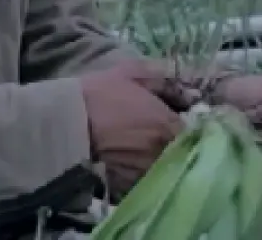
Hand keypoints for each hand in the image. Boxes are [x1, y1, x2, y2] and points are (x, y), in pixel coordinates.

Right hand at [80, 60, 185, 198]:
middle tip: (165, 136)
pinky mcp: (127, 188)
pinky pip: (146, 182)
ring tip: (148, 151)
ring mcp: (145, 173)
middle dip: (179, 145)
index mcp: (168, 126)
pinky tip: (134, 163)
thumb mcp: (133, 73)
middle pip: (183, 153)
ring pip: (166, 170)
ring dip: (163, 161)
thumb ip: (167, 81)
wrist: (65, 122)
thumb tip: (191, 94)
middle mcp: (161, 153)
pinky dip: (145, 175)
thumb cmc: (99, 93)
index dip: (191, 127)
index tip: (184, 122)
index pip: (196, 133)